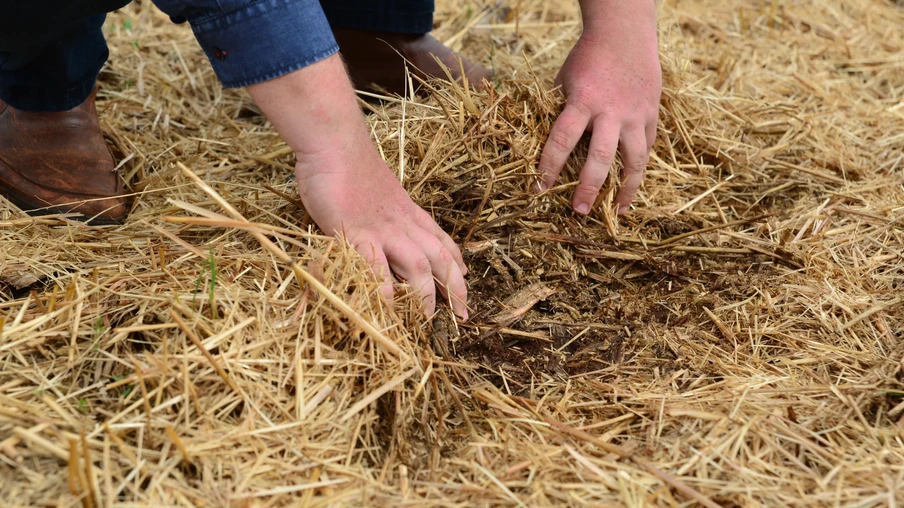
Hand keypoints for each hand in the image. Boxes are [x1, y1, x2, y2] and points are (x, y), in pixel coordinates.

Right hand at [246, 55, 467, 318]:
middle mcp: (402, 223)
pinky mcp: (356, 231)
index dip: (457, 264)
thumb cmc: (349, 163)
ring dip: (425, 294)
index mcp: (408, 211)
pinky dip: (384, 288)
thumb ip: (382, 211)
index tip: (466, 281)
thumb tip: (380, 225)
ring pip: (417, 265)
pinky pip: (376, 265)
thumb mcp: (376, 191)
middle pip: (439, 258)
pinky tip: (388, 308)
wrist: (334, 140)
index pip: (442, 240)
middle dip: (454, 288)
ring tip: (427, 319)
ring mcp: (381, 228)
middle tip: (462, 315)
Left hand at [538, 3, 660, 214]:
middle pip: (600, 157)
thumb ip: (561, 113)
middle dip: (588, 187)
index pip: (562, 140)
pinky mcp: (652, 113)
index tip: (540, 189)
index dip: (549, 167)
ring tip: (619, 211)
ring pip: (634, 159)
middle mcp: (611, 111)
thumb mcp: (564, 81)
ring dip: (627, 188)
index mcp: (582, 100)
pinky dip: (640, 167)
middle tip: (579, 210)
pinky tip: (632, 185)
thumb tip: (551, 148)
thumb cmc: (587, 58)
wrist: (624, 32)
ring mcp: (636, 113)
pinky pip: (647, 146)